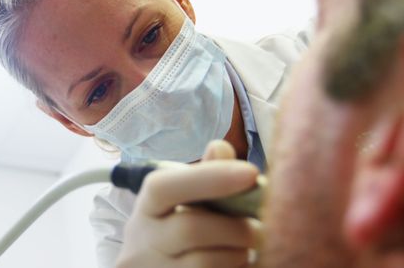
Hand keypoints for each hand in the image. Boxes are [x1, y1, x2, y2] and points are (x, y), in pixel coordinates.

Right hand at [115, 140, 259, 267]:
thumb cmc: (178, 231)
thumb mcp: (184, 202)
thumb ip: (204, 176)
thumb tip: (220, 147)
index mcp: (146, 208)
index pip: (164, 187)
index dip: (208, 178)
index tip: (251, 173)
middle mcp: (142, 242)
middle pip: (190, 229)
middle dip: (235, 227)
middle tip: (261, 228)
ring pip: (205, 263)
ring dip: (238, 254)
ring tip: (247, 250)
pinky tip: (239, 265)